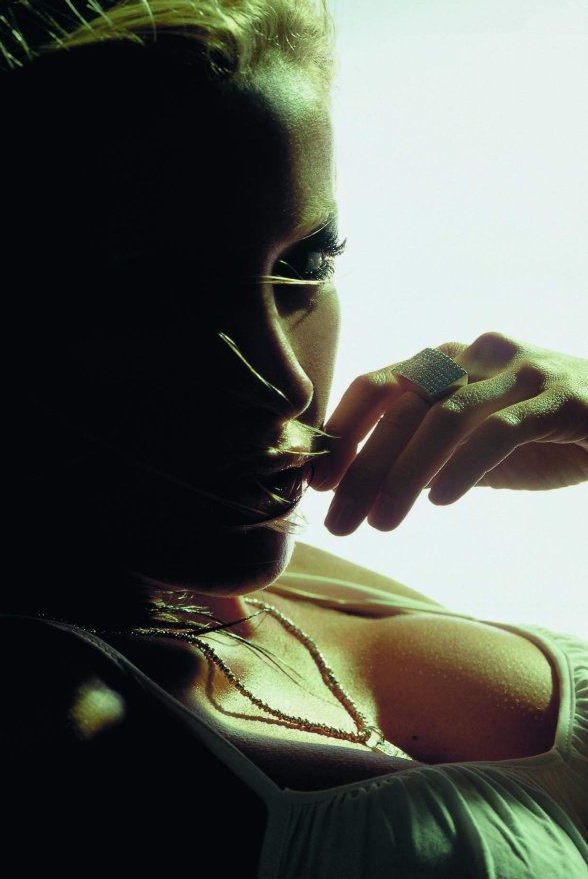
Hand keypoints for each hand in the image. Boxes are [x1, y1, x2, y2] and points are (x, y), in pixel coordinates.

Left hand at [310, 332, 587, 534]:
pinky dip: (463, 466)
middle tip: (339, 521)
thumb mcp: (474, 445)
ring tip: (382, 523)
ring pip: (444, 416)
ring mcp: (522, 371)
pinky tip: (442, 501)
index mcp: (450, 362)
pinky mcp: (561, 397)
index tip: (317, 483)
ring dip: (404, 475)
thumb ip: (426, 454)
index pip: (378, 384)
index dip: (341, 431)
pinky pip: (500, 429)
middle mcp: (479, 355)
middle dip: (363, 468)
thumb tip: (361, 486)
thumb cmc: (546, 435)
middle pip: (403, 406)